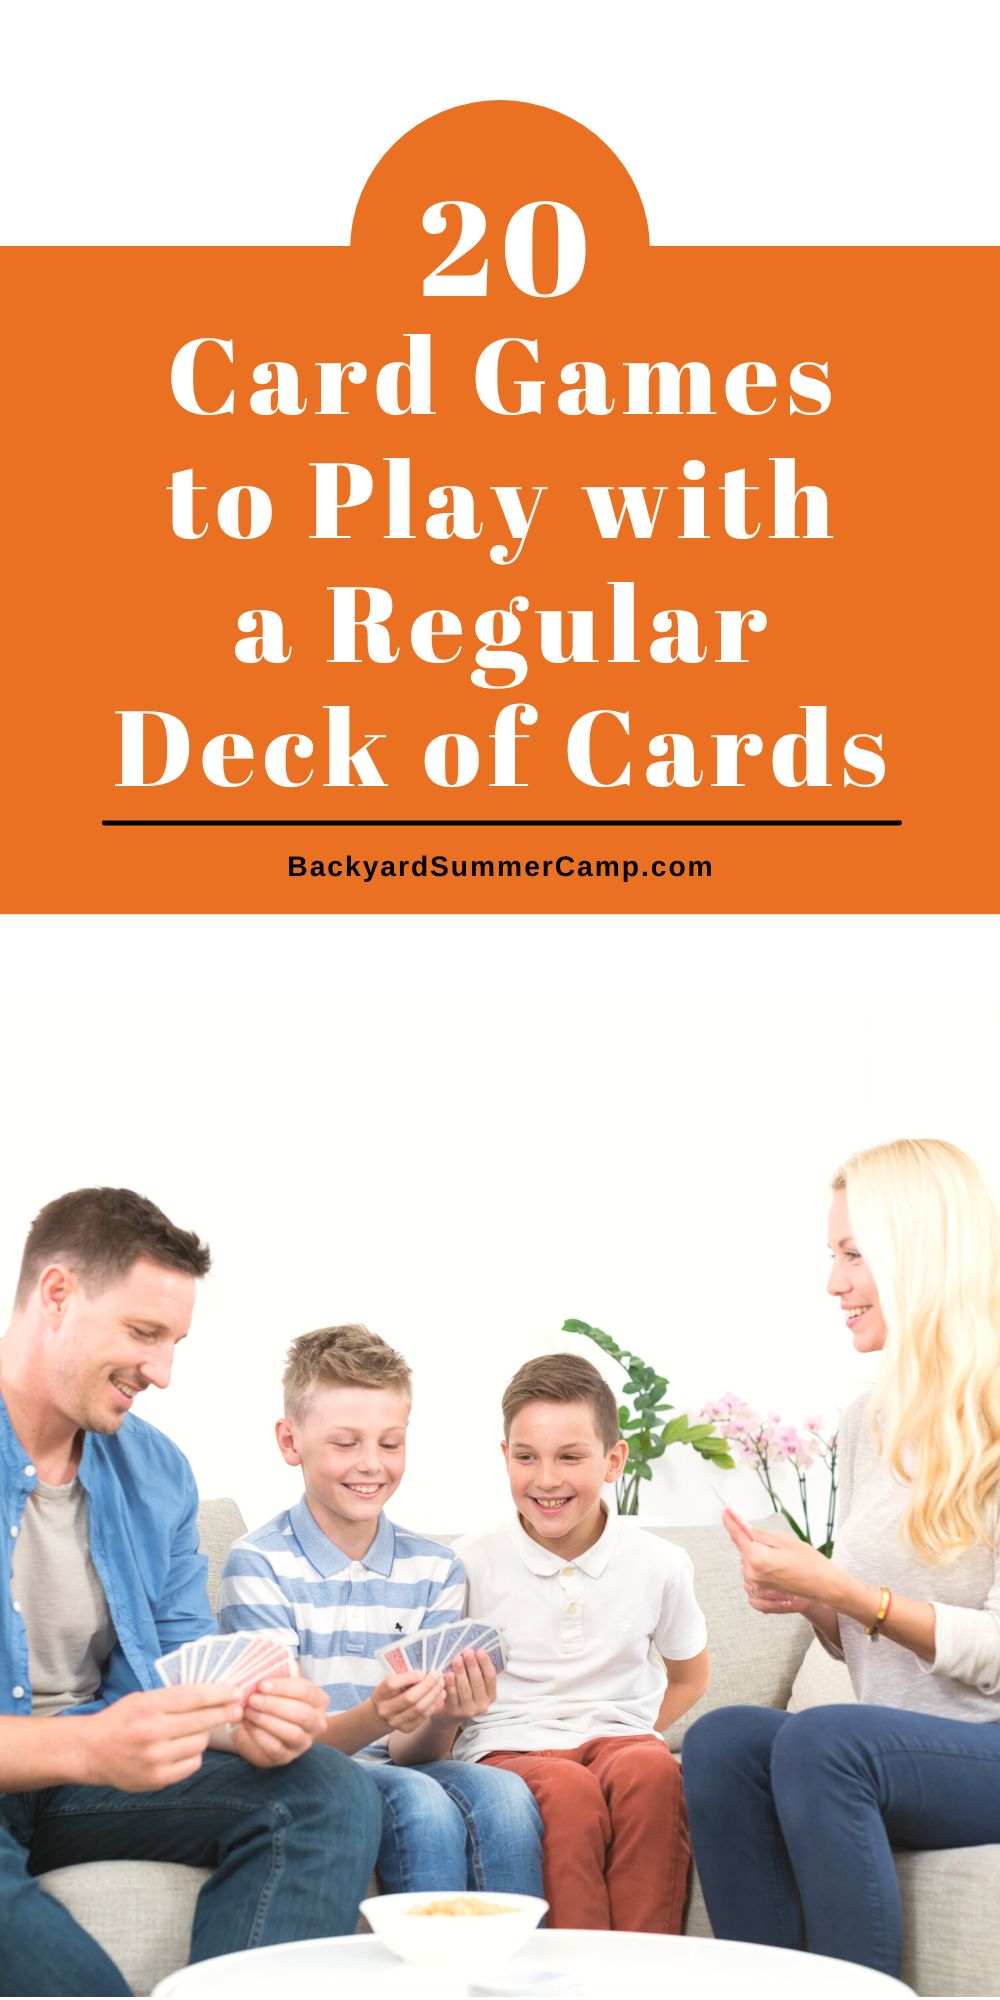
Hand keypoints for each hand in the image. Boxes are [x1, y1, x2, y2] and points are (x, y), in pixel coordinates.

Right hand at [79, 1685, 243, 1791]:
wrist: (91, 1751)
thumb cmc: (120, 1720)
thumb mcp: (142, 1699)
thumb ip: (172, 1698)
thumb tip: (211, 1694)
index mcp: (150, 1706)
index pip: (195, 1697)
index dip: (220, 1694)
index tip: (236, 1691)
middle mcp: (153, 1732)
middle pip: (202, 1721)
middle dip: (224, 1713)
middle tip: (237, 1709)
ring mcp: (155, 1758)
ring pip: (200, 1744)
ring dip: (203, 1736)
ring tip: (195, 1731)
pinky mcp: (157, 1779)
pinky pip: (192, 1765)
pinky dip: (193, 1755)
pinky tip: (184, 1749)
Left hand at [234, 1674, 328, 1767]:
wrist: (265, 1728)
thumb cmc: (275, 1699)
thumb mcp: (280, 1685)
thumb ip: (280, 1672)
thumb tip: (271, 1662)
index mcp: (319, 1700)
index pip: (306, 1691)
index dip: (283, 1687)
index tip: (262, 1684)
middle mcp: (317, 1723)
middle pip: (301, 1713)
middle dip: (274, 1705)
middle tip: (252, 1699)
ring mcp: (303, 1743)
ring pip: (291, 1732)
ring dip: (266, 1721)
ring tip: (247, 1711)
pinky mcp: (287, 1757)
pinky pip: (275, 1748)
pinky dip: (259, 1735)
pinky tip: (246, 1724)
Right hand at [370, 1669, 446, 1734]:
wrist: (383, 1714)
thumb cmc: (391, 1693)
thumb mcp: (392, 1683)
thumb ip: (404, 1678)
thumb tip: (425, 1673)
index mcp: (379, 1694)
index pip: (391, 1684)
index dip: (408, 1677)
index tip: (422, 1672)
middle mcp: (385, 1710)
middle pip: (409, 1698)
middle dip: (427, 1685)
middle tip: (437, 1676)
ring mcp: (395, 1722)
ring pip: (419, 1709)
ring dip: (433, 1695)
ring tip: (441, 1685)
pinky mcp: (406, 1729)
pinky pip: (423, 1717)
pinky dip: (434, 1705)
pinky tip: (440, 1696)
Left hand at [441, 1649, 497, 1719]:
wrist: (448, 1715)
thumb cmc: (463, 1693)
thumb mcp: (474, 1685)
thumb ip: (477, 1671)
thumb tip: (473, 1649)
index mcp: (490, 1695)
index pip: (491, 1677)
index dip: (486, 1663)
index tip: (480, 1651)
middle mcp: (482, 1705)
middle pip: (478, 1682)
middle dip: (472, 1665)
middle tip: (467, 1652)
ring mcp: (469, 1710)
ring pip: (465, 1689)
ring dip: (461, 1673)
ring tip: (456, 1659)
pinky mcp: (455, 1712)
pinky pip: (453, 1696)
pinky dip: (450, 1685)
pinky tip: (448, 1675)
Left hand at [723, 1508, 830, 1612]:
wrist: (824, 1586)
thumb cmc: (809, 1563)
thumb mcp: (785, 1540)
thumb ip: (760, 1534)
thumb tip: (744, 1527)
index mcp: (757, 1558)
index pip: (738, 1535)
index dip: (731, 1521)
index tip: (726, 1512)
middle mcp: (753, 1574)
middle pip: (743, 1549)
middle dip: (752, 1541)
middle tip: (774, 1543)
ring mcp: (756, 1586)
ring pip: (748, 1562)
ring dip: (757, 1556)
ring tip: (780, 1559)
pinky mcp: (761, 1594)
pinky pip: (752, 1577)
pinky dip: (759, 1570)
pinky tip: (774, 1569)